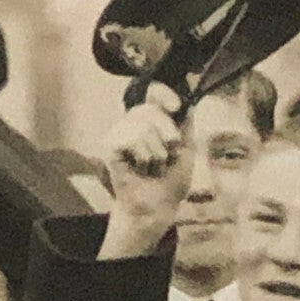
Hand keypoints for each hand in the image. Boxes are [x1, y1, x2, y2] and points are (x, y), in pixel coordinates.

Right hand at [99, 84, 189, 258]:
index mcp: (153, 120)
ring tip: (152, 166)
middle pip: (150, 109)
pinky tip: (139, 167)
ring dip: (156, 152)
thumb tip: (189, 101)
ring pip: (143, 127)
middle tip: (169, 154)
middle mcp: (134, 122)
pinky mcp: (110, 144)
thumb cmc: (170, 180)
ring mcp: (120, 132)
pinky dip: (142, 156)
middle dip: (167, 132)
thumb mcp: (187, 149)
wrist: (157, 207)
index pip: (154, 94)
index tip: (176, 106)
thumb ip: (186, 125)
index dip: (163, 93)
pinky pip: (131, 139)